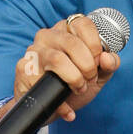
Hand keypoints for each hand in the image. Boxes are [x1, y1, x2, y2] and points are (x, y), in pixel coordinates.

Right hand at [2, 15, 120, 126]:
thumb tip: (107, 58)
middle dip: (88, 66)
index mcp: (67, 30)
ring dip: (75, 79)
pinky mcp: (23, 69)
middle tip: (90, 79)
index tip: (99, 62)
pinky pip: (44, 82)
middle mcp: (48, 36)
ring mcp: (33, 51)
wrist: (51, 109)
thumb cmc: (74, 85)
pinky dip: (62, 102)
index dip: (95, 44)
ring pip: (58, 60)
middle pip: (72, 43)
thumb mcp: (98, 75)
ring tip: (79, 89)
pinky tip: (68, 109)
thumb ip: (109, 65)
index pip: (83, 24)